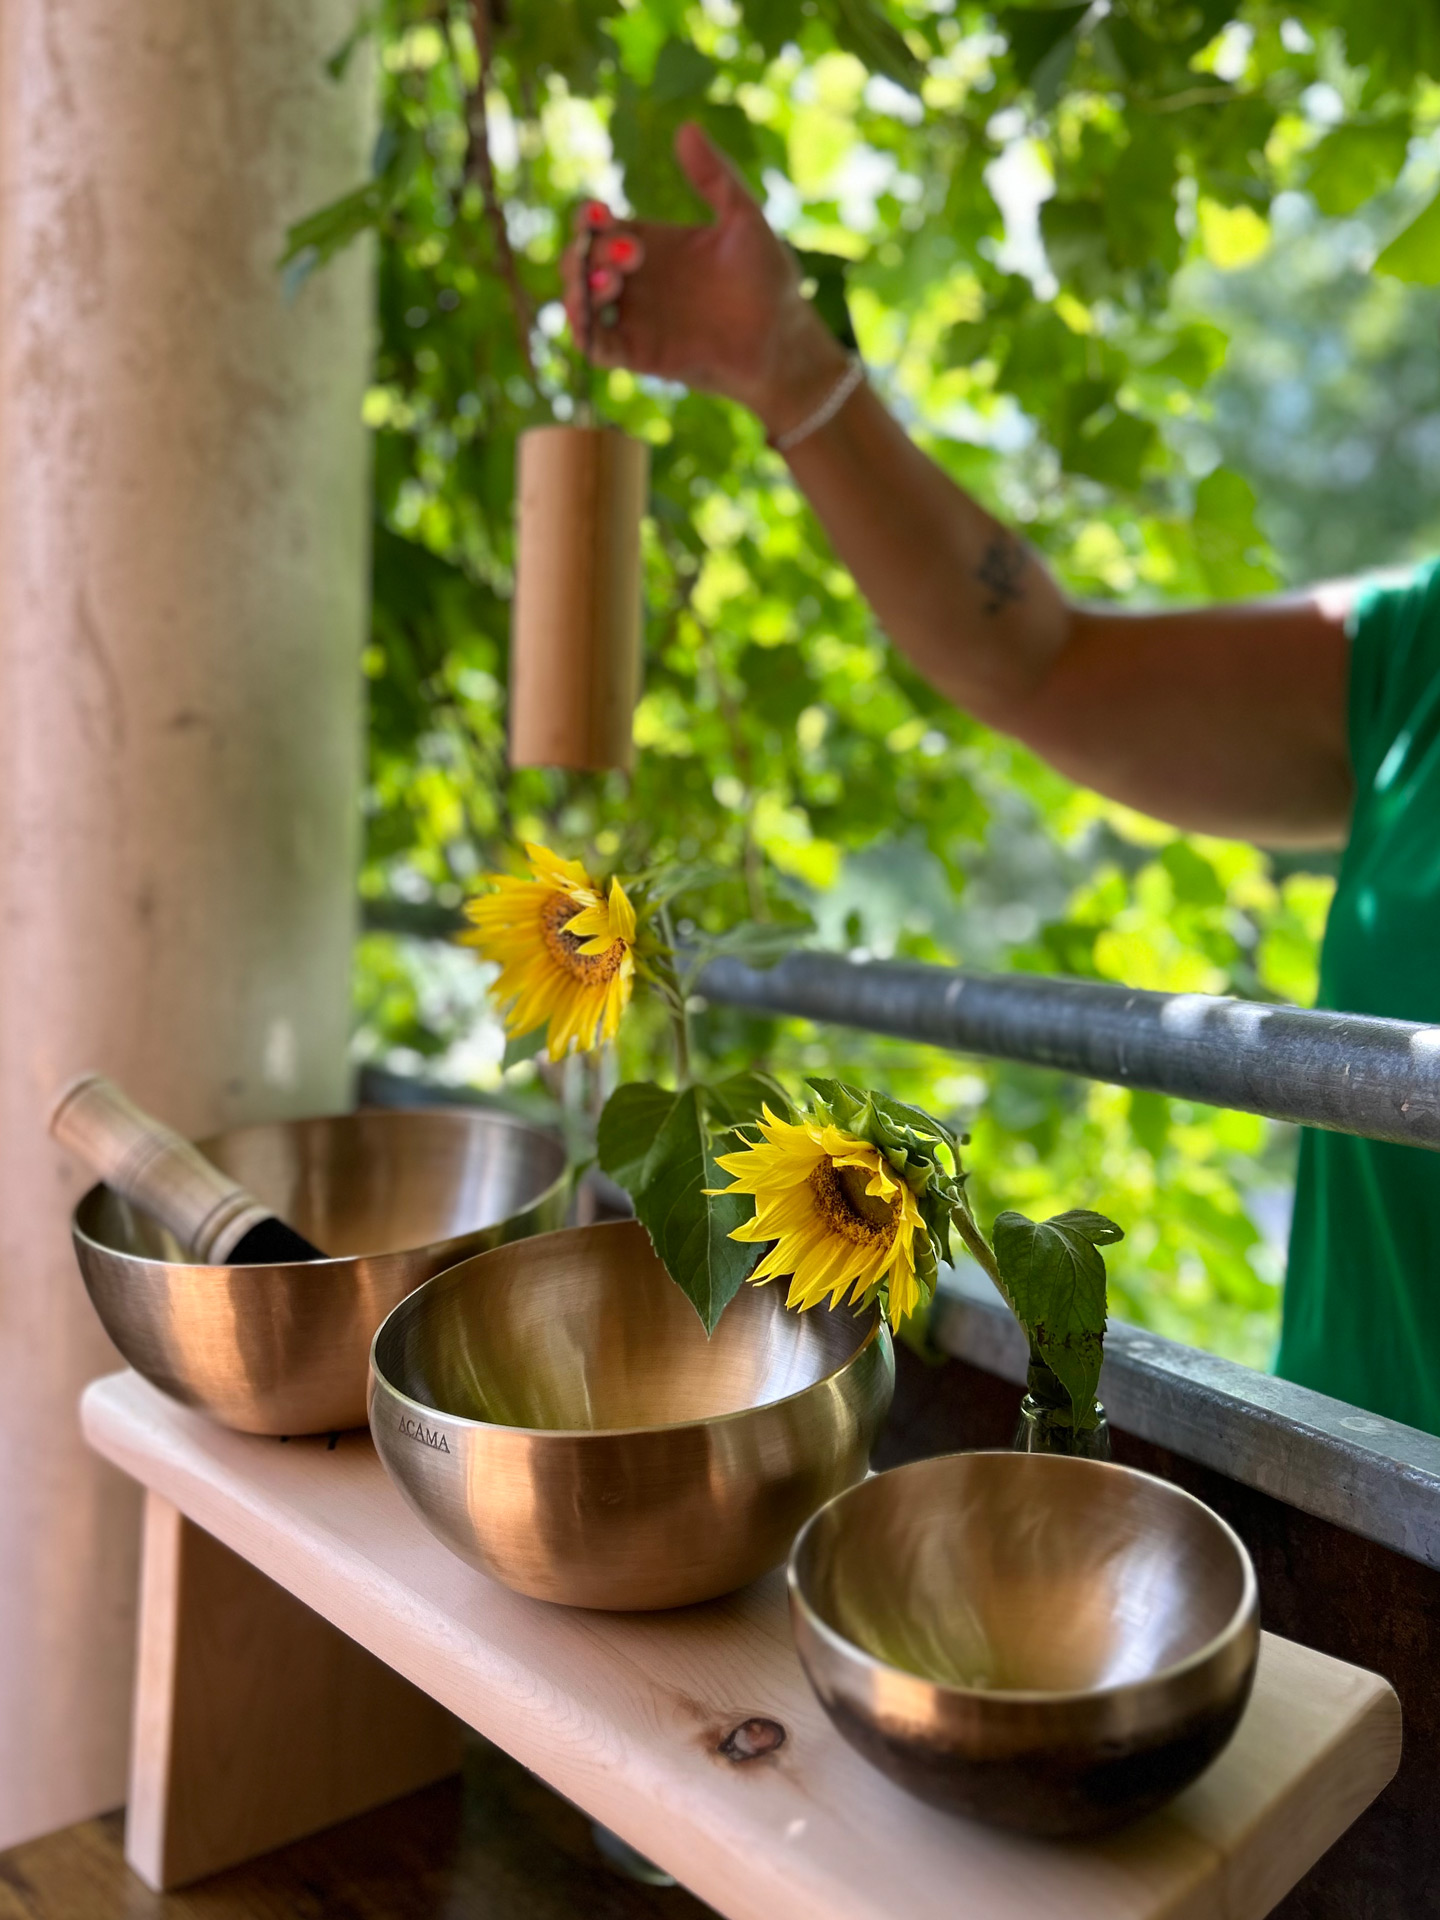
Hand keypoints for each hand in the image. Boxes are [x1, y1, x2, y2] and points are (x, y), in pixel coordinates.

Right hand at [561, 123, 848, 439]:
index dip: (588, 218)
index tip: (602, 212)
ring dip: (579, 289)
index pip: (598, 227)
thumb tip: (686, 126)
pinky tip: (595, 317)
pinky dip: (586, 334)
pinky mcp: (640, 355)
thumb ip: (714, 176)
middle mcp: (636, 282)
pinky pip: (595, 348)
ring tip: (609, 282)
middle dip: (588, 252)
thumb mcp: (743, 218)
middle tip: (632, 255)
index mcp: (650, 244)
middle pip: (580, 261)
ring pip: (580, 303)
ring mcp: (635, 319)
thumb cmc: (769, 280)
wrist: (784, 340)